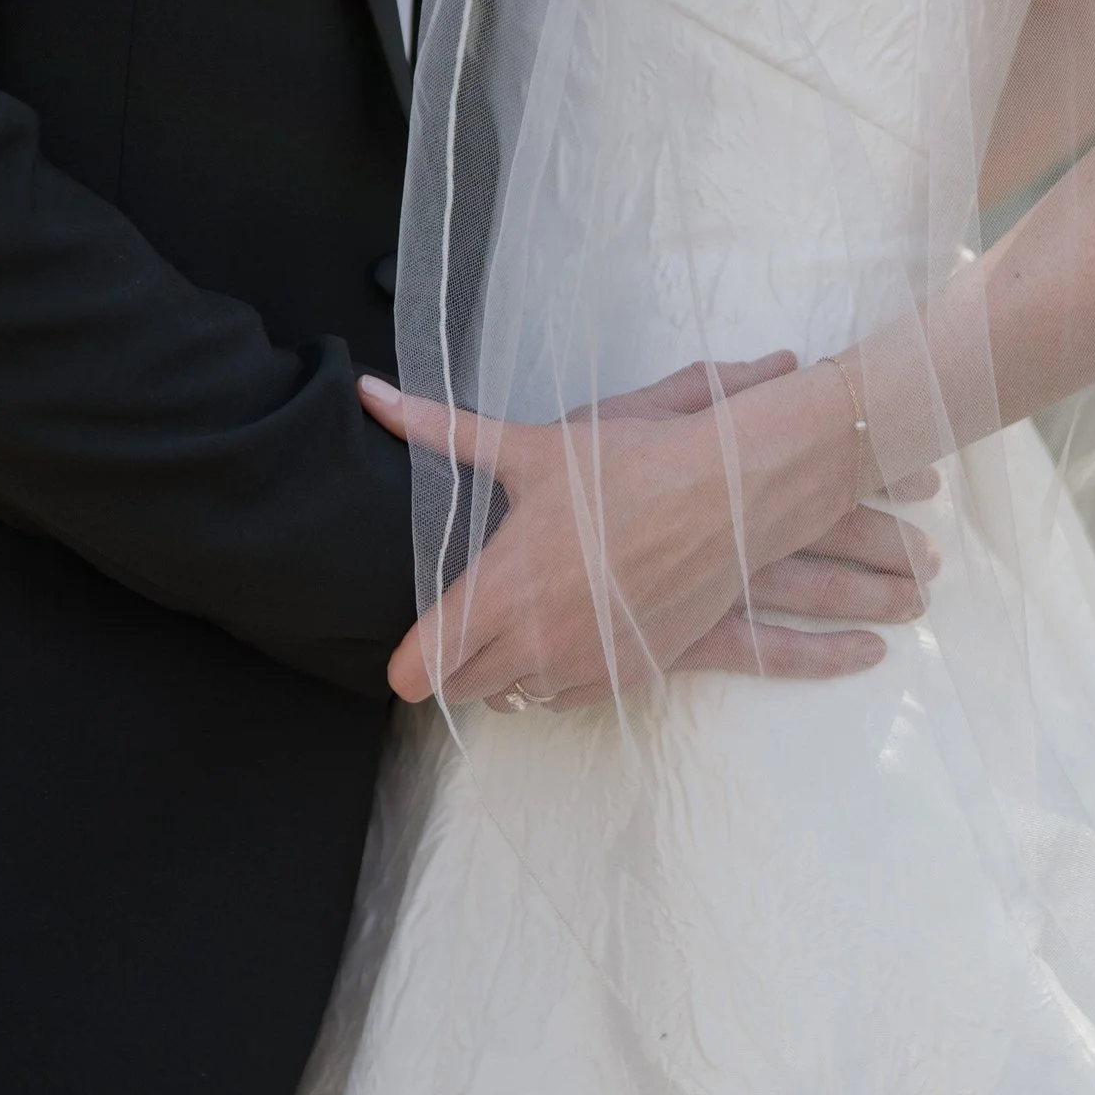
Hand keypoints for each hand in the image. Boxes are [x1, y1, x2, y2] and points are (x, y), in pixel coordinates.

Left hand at [360, 352, 888, 707]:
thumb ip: (440, 429)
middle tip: (464, 616)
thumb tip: (369, 396)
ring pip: (513, 697)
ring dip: (504, 668)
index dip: (406, 658)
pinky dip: (553, 675)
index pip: (420, 669)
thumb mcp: (529, 447)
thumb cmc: (626, 465)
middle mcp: (538, 641)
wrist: (726, 494)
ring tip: (517, 616)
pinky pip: (564, 699)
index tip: (415, 633)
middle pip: (458, 690)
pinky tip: (563, 629)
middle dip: (452, 659)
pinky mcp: (628, 674)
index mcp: (502, 590)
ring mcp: (586, 664)